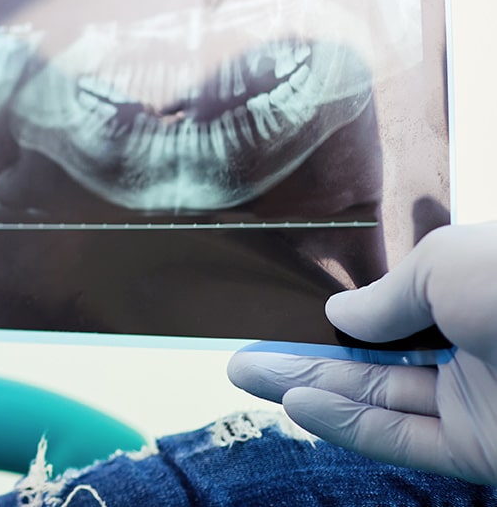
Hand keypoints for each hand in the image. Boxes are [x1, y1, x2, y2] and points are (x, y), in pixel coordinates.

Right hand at [227, 222, 496, 484]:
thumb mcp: (447, 263)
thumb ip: (389, 294)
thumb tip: (342, 314)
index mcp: (478, 295)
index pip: (398, 310)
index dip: (340, 316)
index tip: (286, 315)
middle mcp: (480, 351)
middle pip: (376, 361)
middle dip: (305, 358)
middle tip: (243, 357)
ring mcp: (482, 405)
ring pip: (379, 401)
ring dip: (310, 389)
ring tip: (245, 375)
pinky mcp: (483, 452)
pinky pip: (402, 438)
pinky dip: (347, 423)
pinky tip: (298, 403)